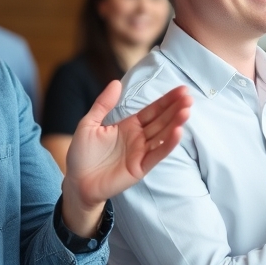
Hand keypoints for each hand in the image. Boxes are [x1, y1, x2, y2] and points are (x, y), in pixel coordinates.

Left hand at [63, 81, 192, 211]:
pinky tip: (178, 131)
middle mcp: (139, 138)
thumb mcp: (89, 123)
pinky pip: (157, 154)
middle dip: (176, 109)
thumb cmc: (82, 154)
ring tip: (187, 111)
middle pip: (161, 120)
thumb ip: (103, 104)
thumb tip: (116, 82)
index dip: (167, 100)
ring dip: (175, 123)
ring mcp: (141, 153)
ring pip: (162, 135)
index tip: (182, 89)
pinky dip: (168, 143)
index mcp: (129, 125)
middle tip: (189, 97)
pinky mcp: (140, 167)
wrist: (76, 182)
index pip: (153, 110)